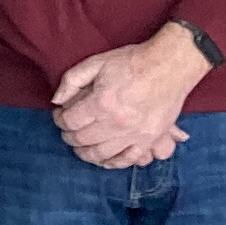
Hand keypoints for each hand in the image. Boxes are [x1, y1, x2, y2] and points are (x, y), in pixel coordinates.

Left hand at [54, 26, 202, 169]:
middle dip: (69, 136)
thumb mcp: (97, 62)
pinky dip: (112, 163)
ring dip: (85, 153)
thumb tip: (56, 101)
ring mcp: (134, 134)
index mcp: (101, 103)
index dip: (59, 119)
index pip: (69, 121)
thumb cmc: (132, 62)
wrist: (169, 66)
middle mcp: (116, 123)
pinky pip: (127, 160)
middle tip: (68, 130)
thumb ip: (71, 80)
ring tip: (81, 146)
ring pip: (100, 154)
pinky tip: (104, 160)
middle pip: (82, 140)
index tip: (60, 115)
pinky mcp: (149, 140)